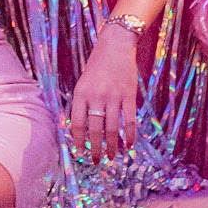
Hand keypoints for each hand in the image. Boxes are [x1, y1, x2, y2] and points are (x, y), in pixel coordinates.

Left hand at [70, 24, 138, 163]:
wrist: (115, 45)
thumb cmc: (97, 66)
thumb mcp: (82, 83)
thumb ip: (81, 104)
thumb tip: (77, 129)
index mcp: (81, 94)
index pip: (77, 123)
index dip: (78, 141)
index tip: (80, 153)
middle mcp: (96, 96)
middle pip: (95, 129)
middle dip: (95, 149)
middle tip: (96, 161)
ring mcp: (114, 96)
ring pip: (112, 128)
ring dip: (112, 146)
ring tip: (111, 157)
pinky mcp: (129, 95)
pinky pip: (129, 120)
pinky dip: (130, 135)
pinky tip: (130, 145)